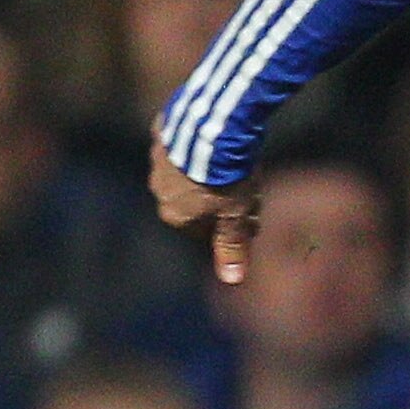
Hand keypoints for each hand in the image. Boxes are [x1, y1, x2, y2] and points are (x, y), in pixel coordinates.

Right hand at [149, 134, 259, 285]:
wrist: (214, 128)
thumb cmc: (226, 179)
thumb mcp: (235, 215)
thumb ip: (231, 246)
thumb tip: (231, 280)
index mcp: (174, 214)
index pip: (204, 229)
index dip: (232, 222)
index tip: (251, 215)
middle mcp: (158, 188)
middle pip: (194, 199)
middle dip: (220, 196)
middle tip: (250, 185)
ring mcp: (158, 158)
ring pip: (188, 169)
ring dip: (209, 169)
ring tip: (238, 160)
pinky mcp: (162, 130)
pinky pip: (182, 141)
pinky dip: (198, 143)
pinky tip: (219, 136)